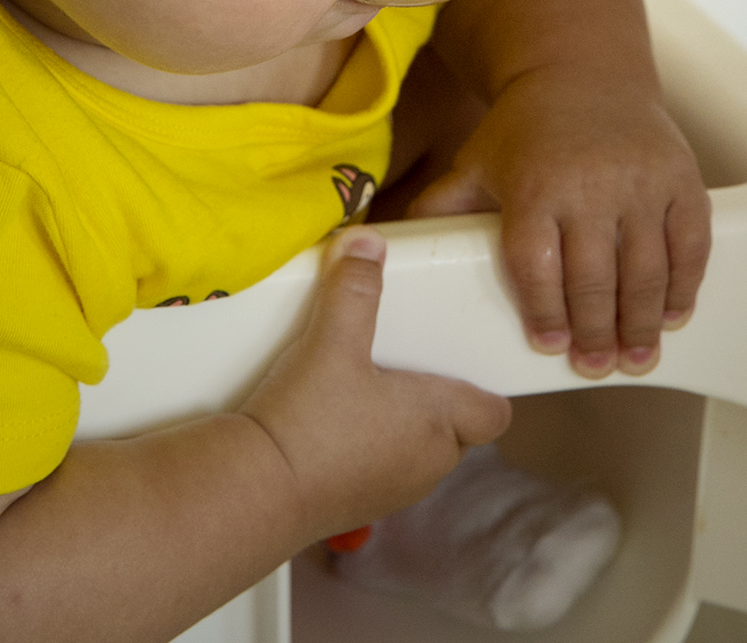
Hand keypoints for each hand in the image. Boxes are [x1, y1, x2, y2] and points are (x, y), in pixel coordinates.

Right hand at [241, 228, 510, 539]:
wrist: (253, 494)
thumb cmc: (310, 422)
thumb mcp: (333, 340)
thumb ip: (355, 288)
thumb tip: (368, 241)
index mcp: (439, 424)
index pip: (493, 414)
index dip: (484, 387)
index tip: (461, 359)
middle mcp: (425, 464)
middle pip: (455, 429)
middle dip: (438, 399)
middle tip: (410, 359)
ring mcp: (390, 491)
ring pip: (416, 450)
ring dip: (402, 423)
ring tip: (369, 383)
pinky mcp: (353, 506)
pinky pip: (378, 469)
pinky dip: (366, 445)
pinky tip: (331, 418)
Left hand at [407, 0, 710, 380]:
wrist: (584, 70)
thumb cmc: (524, 129)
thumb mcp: (477, 162)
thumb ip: (443, 207)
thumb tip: (376, 244)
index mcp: (535, 186)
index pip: (539, 265)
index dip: (544, 312)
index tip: (548, 345)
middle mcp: (591, 186)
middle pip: (596, 278)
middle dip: (596, 332)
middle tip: (595, 366)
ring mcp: (641, 183)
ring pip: (647, 270)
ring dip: (642, 323)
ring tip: (635, 359)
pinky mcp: (681, 179)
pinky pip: (690, 244)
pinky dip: (685, 285)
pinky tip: (673, 315)